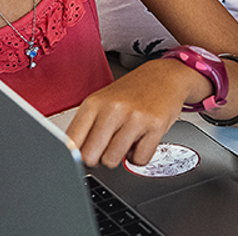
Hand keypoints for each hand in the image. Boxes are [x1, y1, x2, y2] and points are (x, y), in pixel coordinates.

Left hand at [66, 59, 201, 167]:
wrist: (167, 75)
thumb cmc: (133, 92)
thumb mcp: (104, 101)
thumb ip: (86, 127)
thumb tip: (72, 160)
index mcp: (95, 102)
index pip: (71, 143)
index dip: (76, 154)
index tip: (84, 152)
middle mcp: (113, 108)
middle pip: (90, 157)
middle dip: (99, 156)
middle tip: (110, 143)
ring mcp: (135, 117)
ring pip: (112, 161)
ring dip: (120, 156)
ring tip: (128, 137)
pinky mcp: (156, 125)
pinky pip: (138, 160)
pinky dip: (140, 155)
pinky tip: (142, 138)